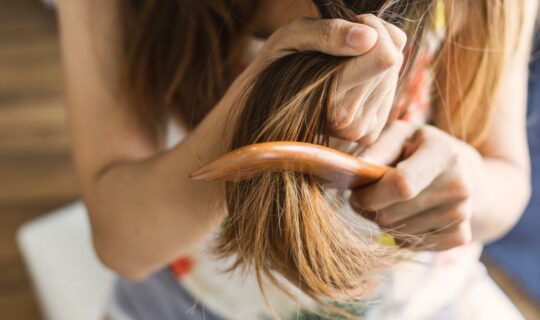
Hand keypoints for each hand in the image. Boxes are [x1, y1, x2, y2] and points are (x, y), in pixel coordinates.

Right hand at [236, 14, 405, 143]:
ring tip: (337, 67)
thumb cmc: (276, 67)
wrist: (264, 109)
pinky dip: (373, 78)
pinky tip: (348, 82)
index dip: (368, 30)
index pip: (384, 56)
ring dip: (370, 61)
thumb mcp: (292, 37)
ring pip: (393, 73)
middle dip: (370, 44)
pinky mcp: (368, 133)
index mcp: (331, 99)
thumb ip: (328, 33)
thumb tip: (369, 37)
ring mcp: (360, 131)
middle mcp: (348, 123)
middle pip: (392, 61)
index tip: (344, 30)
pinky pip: (390, 90)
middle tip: (337, 50)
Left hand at [349, 121, 483, 250]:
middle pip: (393, 214)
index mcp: (443, 153)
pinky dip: (399, 235)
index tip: (356, 191)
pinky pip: (411, 245)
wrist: (463, 171)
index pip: (401, 185)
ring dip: (382, 222)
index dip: (370, 194)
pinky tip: (406, 215)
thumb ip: (377, 149)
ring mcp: (461, 213)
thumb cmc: (419, 149)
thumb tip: (356, 169)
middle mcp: (458, 186)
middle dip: (368, 209)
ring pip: (398, 233)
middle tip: (365, 197)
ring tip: (388, 202)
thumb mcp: (400, 136)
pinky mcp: (460, 236)